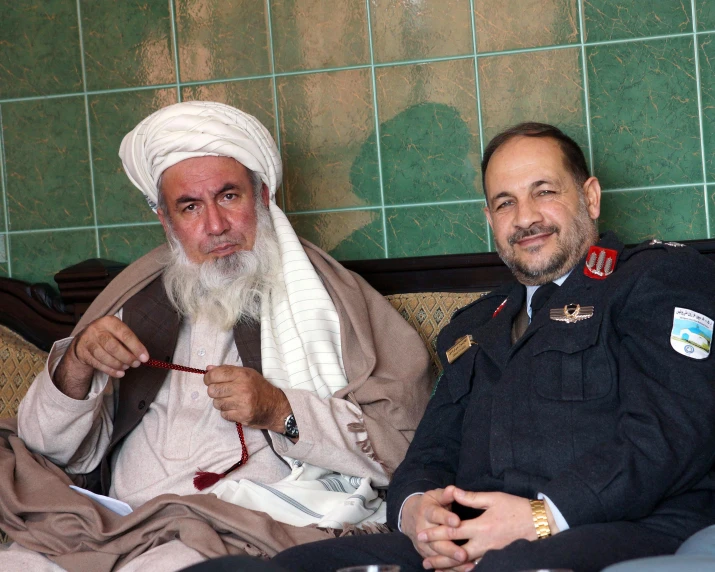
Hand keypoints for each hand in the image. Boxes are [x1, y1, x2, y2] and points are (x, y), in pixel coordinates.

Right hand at [53, 316, 147, 398]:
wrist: (84, 340)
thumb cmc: (108, 335)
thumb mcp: (118, 333)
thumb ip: (129, 342)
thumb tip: (142, 356)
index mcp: (109, 321)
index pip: (125, 335)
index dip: (136, 347)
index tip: (145, 358)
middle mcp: (96, 329)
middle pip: (113, 346)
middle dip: (127, 357)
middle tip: (136, 364)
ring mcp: (87, 341)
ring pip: (103, 356)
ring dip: (118, 364)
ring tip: (127, 367)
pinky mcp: (82, 353)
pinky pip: (97, 364)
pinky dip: (110, 371)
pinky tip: (120, 373)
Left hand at [204, 365, 291, 432]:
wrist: (275, 407)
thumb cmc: (260, 388)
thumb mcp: (247, 374)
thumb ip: (228, 370)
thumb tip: (208, 368)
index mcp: (242, 374)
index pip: (215, 374)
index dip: (208, 378)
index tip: (210, 380)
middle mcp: (242, 388)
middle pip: (212, 390)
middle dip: (214, 391)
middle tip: (222, 392)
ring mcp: (242, 403)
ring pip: (216, 403)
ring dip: (221, 403)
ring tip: (231, 401)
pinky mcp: (242, 416)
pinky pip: (223, 414)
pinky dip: (227, 412)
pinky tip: (235, 409)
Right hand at [400, 488, 463, 565]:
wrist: (411, 517)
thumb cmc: (430, 505)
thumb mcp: (436, 496)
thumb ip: (446, 494)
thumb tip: (454, 489)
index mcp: (426, 512)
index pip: (435, 515)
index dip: (446, 518)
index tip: (457, 521)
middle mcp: (423, 529)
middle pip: (436, 540)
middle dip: (450, 548)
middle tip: (463, 554)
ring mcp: (423, 543)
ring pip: (437, 553)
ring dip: (451, 561)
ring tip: (466, 563)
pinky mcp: (425, 553)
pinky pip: (437, 562)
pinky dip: (449, 567)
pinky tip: (463, 569)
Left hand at [418, 488, 536, 570]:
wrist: (541, 523)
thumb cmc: (517, 508)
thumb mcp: (494, 498)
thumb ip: (472, 498)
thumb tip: (454, 492)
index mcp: (481, 526)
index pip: (452, 531)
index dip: (435, 533)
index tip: (421, 534)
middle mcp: (484, 543)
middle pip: (455, 552)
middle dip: (438, 556)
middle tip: (423, 560)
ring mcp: (491, 553)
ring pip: (466, 564)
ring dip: (449, 568)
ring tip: (435, 570)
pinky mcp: (498, 558)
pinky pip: (479, 567)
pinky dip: (466, 571)